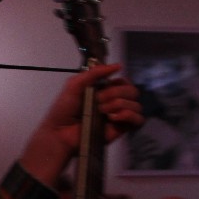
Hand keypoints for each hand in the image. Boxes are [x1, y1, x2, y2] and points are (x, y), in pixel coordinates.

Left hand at [20, 64, 143, 185]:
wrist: (60, 132)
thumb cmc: (64, 109)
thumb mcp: (75, 84)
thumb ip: (95, 73)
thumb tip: (119, 65)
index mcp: (105, 92)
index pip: (124, 83)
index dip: (118, 83)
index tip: (104, 86)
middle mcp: (114, 103)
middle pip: (132, 92)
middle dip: (117, 93)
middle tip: (99, 101)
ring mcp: (118, 117)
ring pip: (137, 105)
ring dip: (120, 104)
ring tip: (103, 111)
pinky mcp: (121, 130)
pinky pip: (138, 120)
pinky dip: (129, 115)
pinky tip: (113, 118)